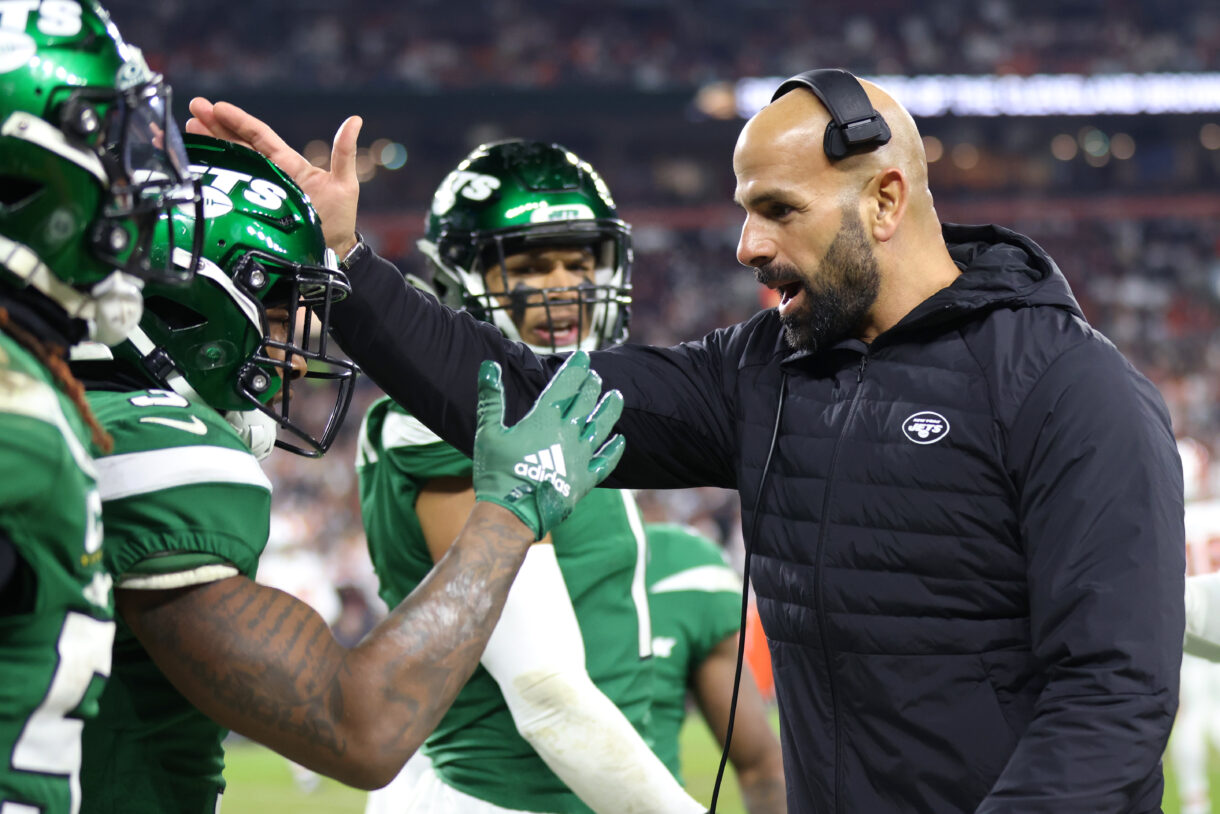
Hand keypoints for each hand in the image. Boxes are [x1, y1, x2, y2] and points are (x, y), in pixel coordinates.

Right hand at [185, 98, 361, 255]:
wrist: (332, 254)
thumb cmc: (340, 220)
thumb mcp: (345, 184)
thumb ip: (344, 152)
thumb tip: (354, 120)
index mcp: (288, 164)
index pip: (260, 136)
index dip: (239, 120)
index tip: (217, 106)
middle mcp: (270, 174)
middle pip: (238, 144)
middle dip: (215, 126)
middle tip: (193, 110)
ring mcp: (259, 191)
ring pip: (230, 162)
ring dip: (208, 145)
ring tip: (186, 129)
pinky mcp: (251, 210)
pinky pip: (228, 189)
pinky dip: (211, 175)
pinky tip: (194, 165)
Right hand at [473, 352, 624, 539]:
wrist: (512, 513)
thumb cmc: (496, 471)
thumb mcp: (488, 431)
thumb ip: (490, 397)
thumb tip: (489, 365)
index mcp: (544, 419)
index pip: (565, 385)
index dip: (575, 368)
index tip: (584, 356)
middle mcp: (568, 434)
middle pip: (585, 403)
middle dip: (591, 386)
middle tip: (595, 376)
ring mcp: (579, 457)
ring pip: (602, 427)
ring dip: (609, 410)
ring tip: (617, 397)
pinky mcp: (585, 480)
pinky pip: (605, 462)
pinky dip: (615, 450)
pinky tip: (621, 441)